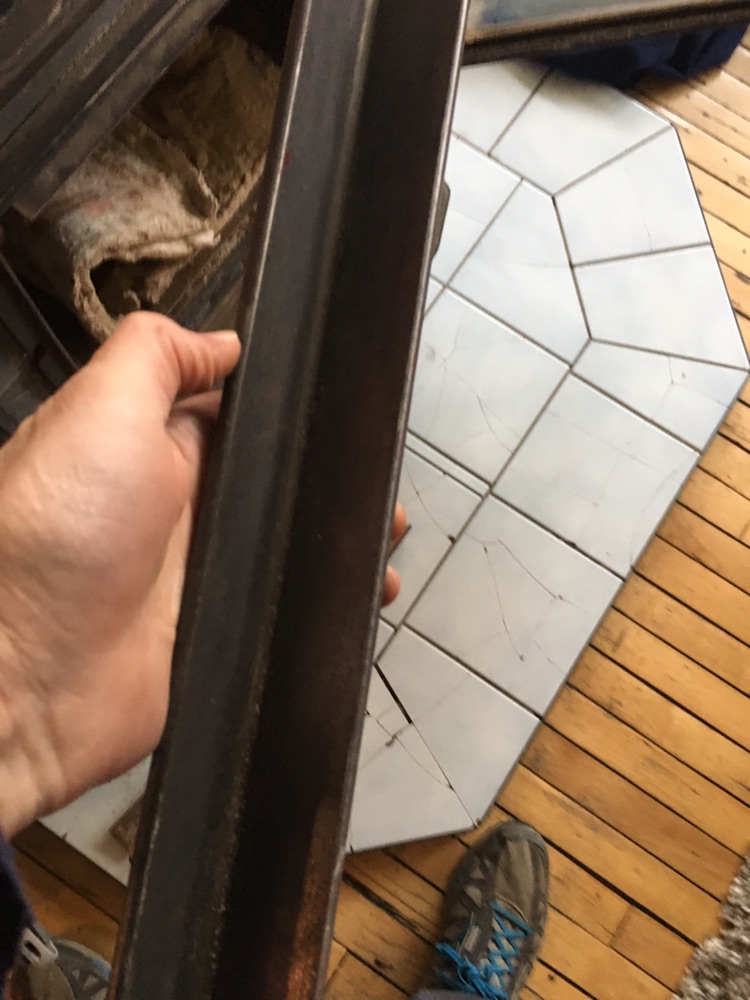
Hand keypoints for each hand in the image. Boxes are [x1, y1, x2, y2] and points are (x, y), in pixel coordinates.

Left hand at [0, 312, 404, 835]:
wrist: (28, 679)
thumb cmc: (49, 540)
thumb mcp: (99, 409)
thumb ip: (156, 356)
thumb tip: (220, 342)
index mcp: (152, 448)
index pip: (235, 411)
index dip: (285, 405)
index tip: (340, 398)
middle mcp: (180, 509)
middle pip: (272, 478)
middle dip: (326, 473)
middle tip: (376, 472)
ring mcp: (202, 573)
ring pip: (290, 543)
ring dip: (339, 536)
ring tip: (387, 530)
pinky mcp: (219, 629)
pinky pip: (285, 607)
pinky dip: (329, 601)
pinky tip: (367, 594)